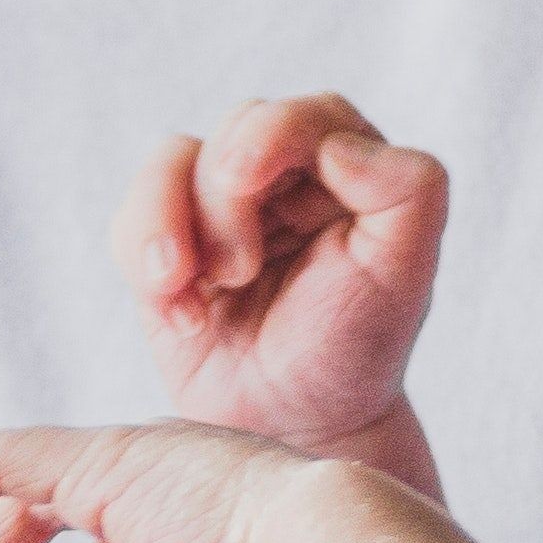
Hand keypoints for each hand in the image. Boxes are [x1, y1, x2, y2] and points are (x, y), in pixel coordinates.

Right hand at [120, 94, 447, 496]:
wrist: (297, 428)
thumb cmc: (356, 348)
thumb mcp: (406, 271)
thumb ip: (409, 188)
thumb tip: (341, 146)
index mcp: (348, 167)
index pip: (308, 114)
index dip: (271, 134)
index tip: (247, 178)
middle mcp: (284, 174)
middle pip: (235, 128)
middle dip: (224, 198)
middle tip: (239, 270)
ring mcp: (220, 205)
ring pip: (172, 162)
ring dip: (172, 224)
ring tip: (198, 290)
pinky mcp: (168, 242)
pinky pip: (134, 217)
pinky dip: (145, 259)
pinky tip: (182, 315)